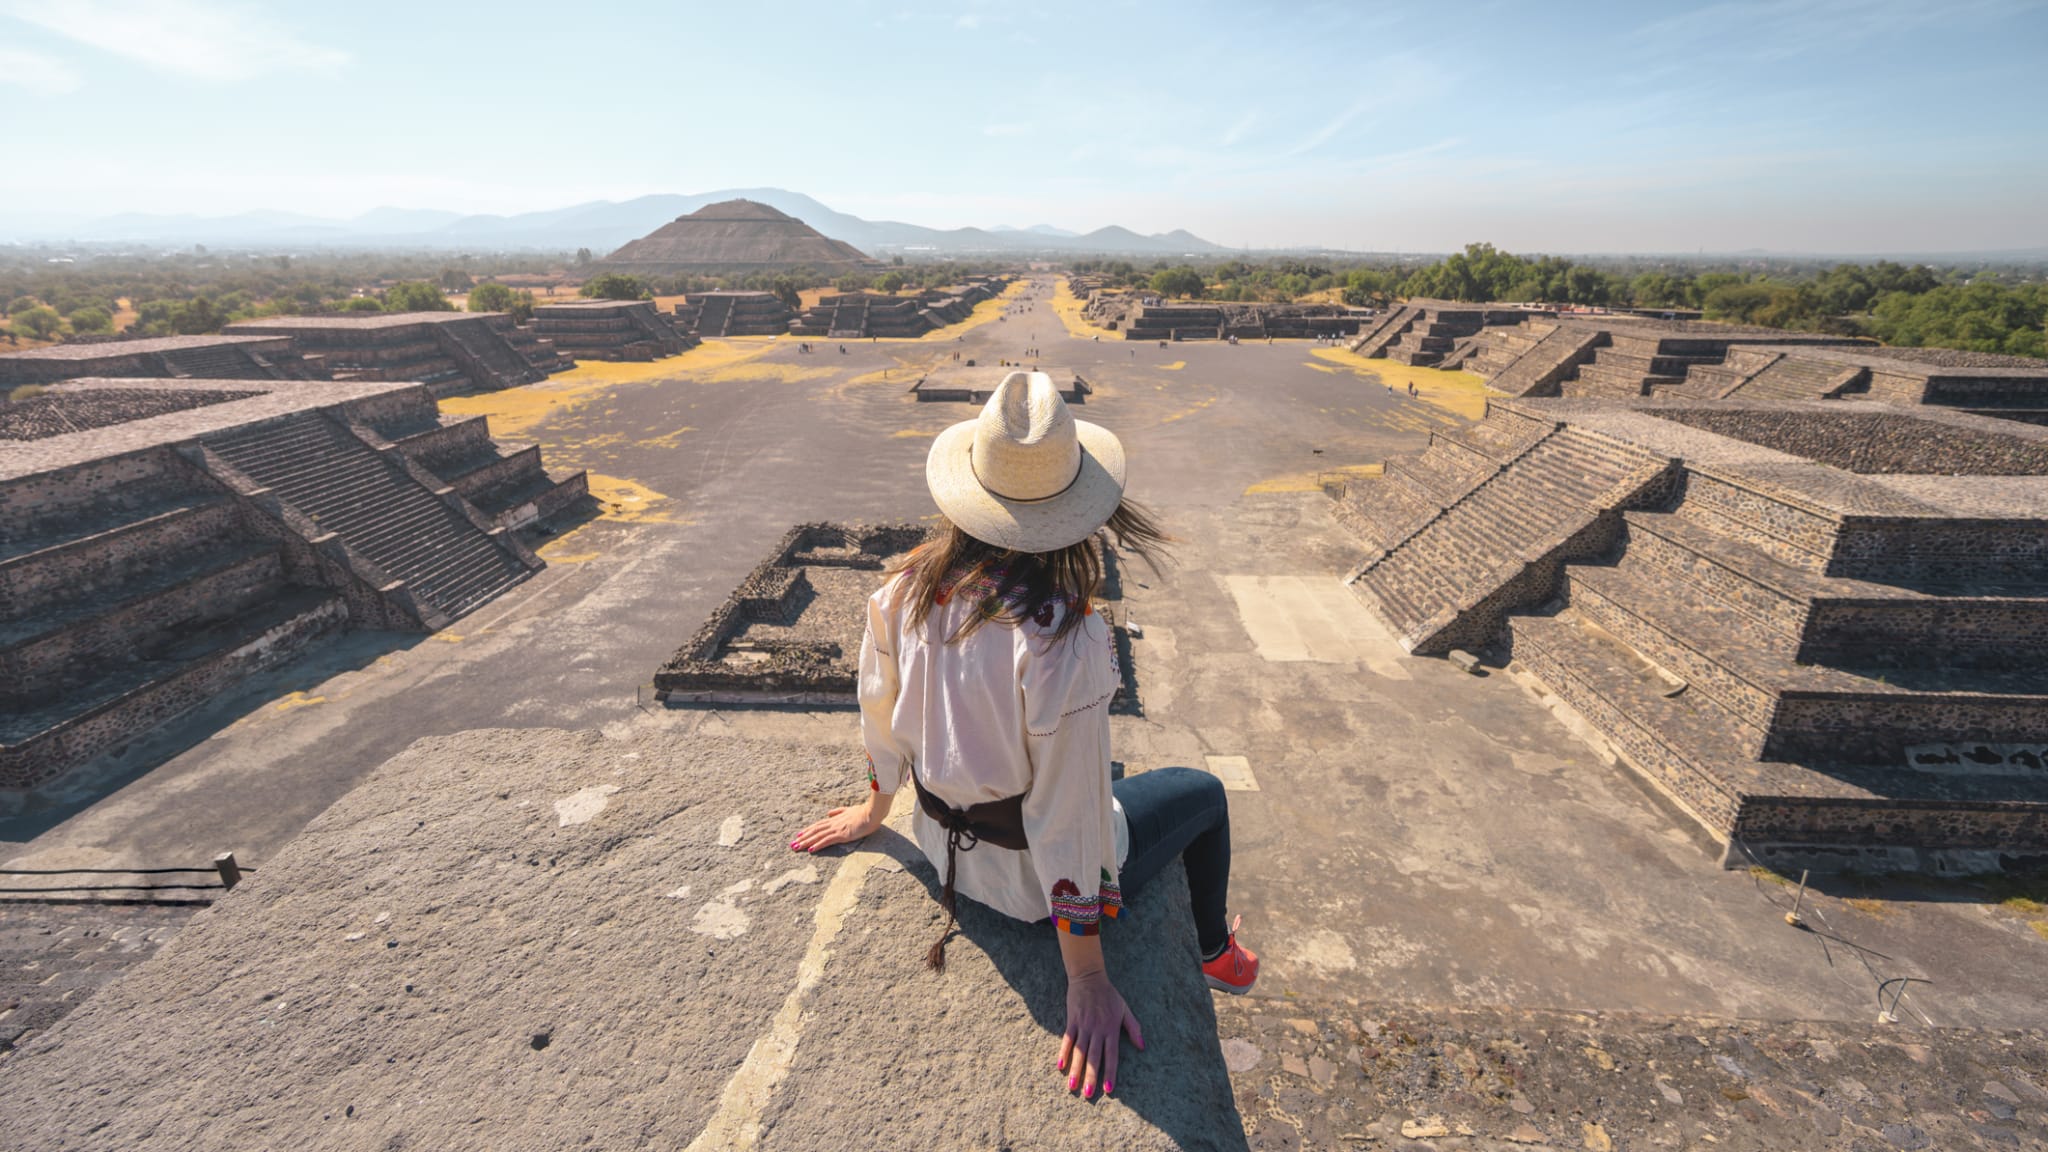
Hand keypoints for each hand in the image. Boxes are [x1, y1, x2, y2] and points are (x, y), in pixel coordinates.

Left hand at [791, 797, 881, 853]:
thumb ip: (839, 811)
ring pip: (817, 835)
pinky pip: (827, 840)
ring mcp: (837, 829)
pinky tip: (810, 850)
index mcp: (835, 818)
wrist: (872, 812)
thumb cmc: (865, 811)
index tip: (799, 834)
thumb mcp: (850, 809)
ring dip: (806, 842)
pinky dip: (817, 845)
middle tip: (792, 844)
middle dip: (802, 837)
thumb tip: (829, 813)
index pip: (818, 825)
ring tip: (796, 847)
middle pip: (814, 830)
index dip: (808, 830)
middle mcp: (833, 823)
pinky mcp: (842, 834)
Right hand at [1058, 969, 1142, 1098]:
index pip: (1111, 1055)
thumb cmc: (1109, 995)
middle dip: (1091, 1077)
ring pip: (1079, 1052)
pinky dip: (1063, 1053)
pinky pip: (1067, 1039)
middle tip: (1088, 1094)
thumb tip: (1142, 1047)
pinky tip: (1060, 1066)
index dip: (1110, 1072)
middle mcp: (1097, 1029)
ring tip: (1073, 1087)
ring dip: (1076, 1070)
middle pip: (1094, 1057)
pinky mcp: (1071, 1021)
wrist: (1089, 977)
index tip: (1108, 1089)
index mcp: (1111, 1029)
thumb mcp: (1125, 1009)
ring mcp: (1083, 1026)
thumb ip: (1133, 1028)